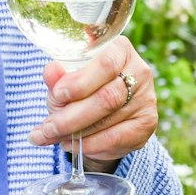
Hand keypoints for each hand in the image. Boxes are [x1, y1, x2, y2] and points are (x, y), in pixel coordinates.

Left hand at [26, 37, 157, 169]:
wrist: (102, 114)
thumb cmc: (82, 89)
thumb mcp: (66, 81)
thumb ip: (57, 77)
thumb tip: (51, 70)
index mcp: (120, 49)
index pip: (106, 64)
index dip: (81, 81)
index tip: (58, 94)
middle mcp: (139, 71)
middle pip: (108, 97)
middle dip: (72, 116)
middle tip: (48, 128)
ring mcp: (146, 99)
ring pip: (109, 120)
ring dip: (76, 133)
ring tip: (53, 136)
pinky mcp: (147, 123)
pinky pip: (116, 138)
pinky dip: (90, 145)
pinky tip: (73, 144)